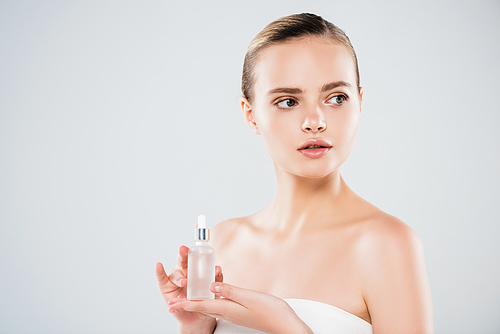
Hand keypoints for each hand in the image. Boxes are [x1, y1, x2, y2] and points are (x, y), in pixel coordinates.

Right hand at [156, 245, 222, 333]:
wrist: (196, 318)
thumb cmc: (205, 301)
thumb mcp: (213, 291)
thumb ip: (216, 280)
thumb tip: (218, 269)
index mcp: (196, 269)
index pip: (196, 259)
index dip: (197, 252)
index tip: (201, 250)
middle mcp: (184, 272)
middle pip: (183, 260)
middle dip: (184, 254)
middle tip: (184, 250)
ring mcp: (174, 279)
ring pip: (175, 273)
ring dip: (179, 277)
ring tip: (184, 282)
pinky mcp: (165, 286)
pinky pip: (161, 278)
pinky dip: (159, 271)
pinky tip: (159, 265)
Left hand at [168, 282, 312, 333]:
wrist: (285, 324)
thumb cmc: (271, 311)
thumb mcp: (250, 297)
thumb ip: (230, 291)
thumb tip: (211, 286)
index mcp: (228, 308)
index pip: (201, 306)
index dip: (185, 305)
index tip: (171, 305)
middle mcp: (229, 312)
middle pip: (204, 307)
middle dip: (189, 303)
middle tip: (176, 299)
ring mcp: (235, 313)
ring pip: (211, 306)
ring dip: (199, 302)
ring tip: (190, 296)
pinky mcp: (240, 312)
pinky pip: (220, 306)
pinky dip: (212, 300)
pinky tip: (214, 295)